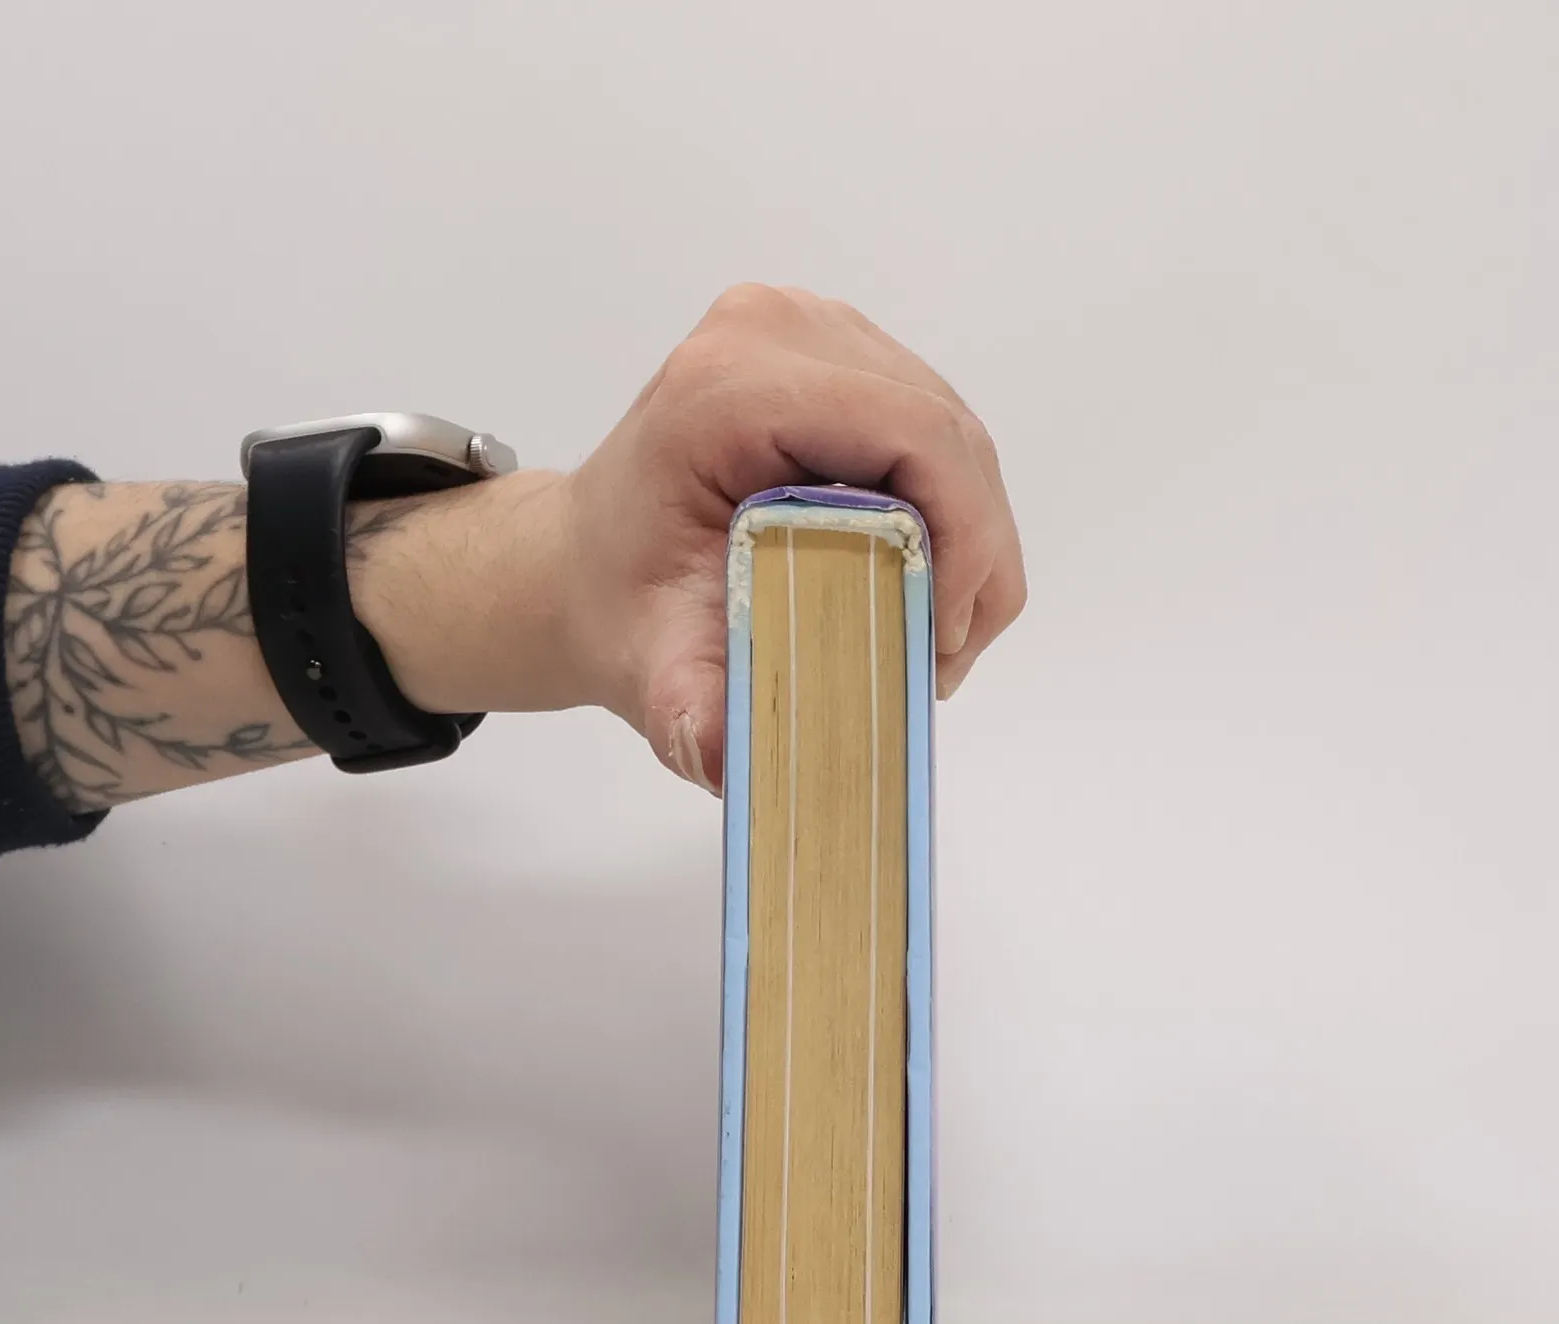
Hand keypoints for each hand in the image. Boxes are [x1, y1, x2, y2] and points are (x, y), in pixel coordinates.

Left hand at [349, 284, 1026, 791]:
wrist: (586, 564)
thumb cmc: (619, 605)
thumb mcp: (650, 667)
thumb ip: (693, 714)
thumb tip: (734, 762)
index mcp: (726, 387)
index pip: (909, 432)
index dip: (960, 534)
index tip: (940, 637)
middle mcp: (773, 331)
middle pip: (944, 431)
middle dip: (971, 552)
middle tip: (943, 654)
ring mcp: (809, 327)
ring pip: (950, 431)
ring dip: (965, 536)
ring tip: (931, 629)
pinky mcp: (833, 347)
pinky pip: (930, 427)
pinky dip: (944, 509)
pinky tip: (914, 578)